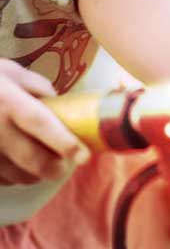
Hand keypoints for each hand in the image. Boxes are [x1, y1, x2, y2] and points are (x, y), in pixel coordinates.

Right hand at [0, 59, 89, 184]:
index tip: (83, 156)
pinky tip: (15, 167)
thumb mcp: (8, 71)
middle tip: (63, 167)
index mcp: (6, 99)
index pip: (39, 123)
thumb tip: (61, 105)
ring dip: (33, 175)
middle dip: (53, 168)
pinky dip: (11, 177)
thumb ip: (37, 86)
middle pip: (31, 158)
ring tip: (40, 166)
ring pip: (15, 174)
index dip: (64, 142)